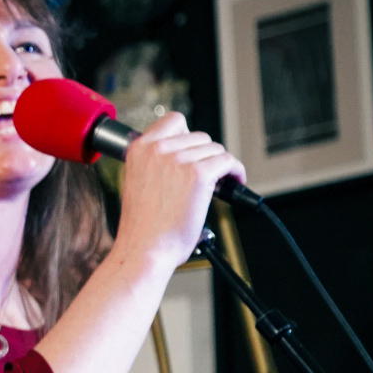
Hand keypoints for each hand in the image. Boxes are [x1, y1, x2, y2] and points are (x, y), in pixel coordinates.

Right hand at [116, 112, 245, 271]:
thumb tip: (184, 155)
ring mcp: (178, 160)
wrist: (144, 250)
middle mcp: (157, 150)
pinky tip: (233, 184)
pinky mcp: (199, 174)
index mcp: (138, 150)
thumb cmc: (141, 228)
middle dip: (205, 156)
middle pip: (199, 136)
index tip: (193, 152)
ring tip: (217, 185)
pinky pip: (228, 162)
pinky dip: (235, 173)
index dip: (188, 136)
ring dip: (220, 166)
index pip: (174, 121)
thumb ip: (154, 163)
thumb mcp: (137, 183)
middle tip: (206, 176)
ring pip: (215, 149)